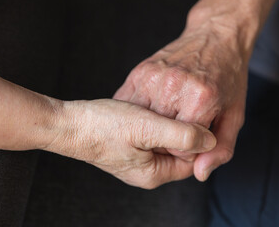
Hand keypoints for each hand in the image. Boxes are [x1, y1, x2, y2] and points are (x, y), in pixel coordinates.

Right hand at [45, 99, 215, 188]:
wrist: (68, 124)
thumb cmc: (102, 127)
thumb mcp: (146, 129)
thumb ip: (182, 136)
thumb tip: (210, 141)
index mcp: (155, 173)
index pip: (192, 160)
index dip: (198, 139)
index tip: (196, 116)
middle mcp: (149, 168)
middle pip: (181, 150)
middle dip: (183, 129)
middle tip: (175, 109)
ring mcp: (140, 155)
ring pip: (167, 138)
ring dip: (169, 121)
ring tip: (159, 106)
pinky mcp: (132, 142)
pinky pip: (153, 131)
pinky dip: (155, 118)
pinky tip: (148, 106)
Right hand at [114, 25, 247, 181]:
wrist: (215, 36)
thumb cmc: (228, 77)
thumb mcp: (234, 116)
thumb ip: (221, 149)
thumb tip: (200, 173)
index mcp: (200, 100)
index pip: (182, 149)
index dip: (190, 148)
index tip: (197, 135)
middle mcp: (173, 88)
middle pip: (159, 138)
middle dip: (171, 138)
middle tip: (184, 122)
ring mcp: (153, 78)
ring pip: (143, 123)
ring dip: (154, 126)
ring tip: (170, 113)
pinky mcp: (140, 72)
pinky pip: (133, 106)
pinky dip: (142, 112)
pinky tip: (156, 106)